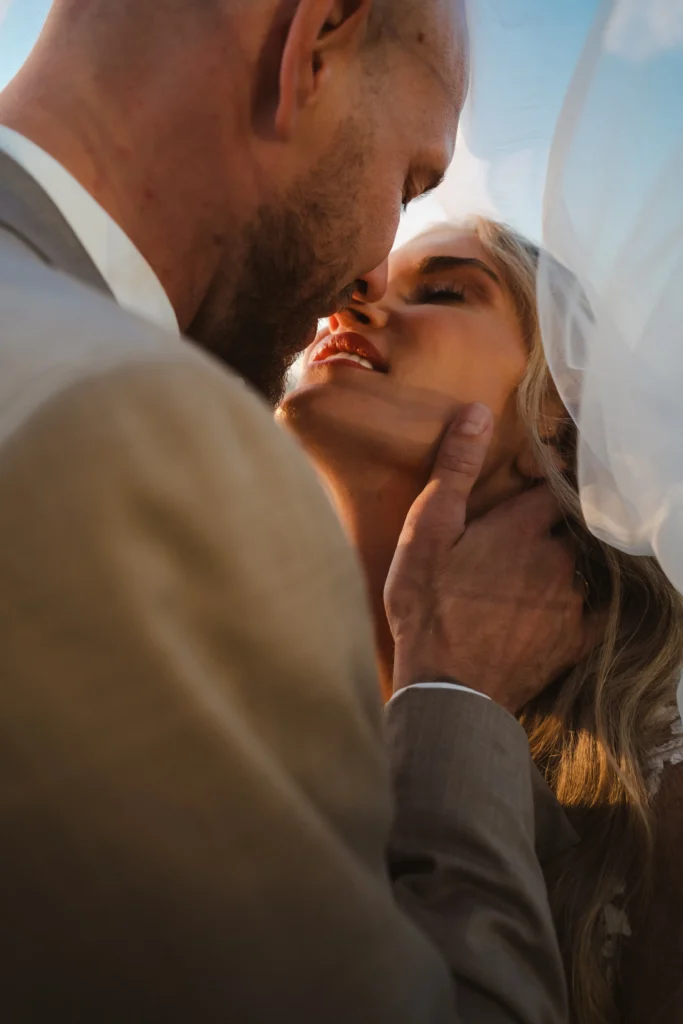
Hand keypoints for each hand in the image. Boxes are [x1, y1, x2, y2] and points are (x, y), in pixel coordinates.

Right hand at [385, 404, 603, 712]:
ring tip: (523, 583)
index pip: (553, 488)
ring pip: (576, 569)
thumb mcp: (426, 532)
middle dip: (545, 532)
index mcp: (522, 526)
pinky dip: (581, 606)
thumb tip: (478, 411)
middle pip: (565, 530)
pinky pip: (594, 610)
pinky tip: (558, 610)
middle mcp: (557, 557)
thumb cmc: (428, 606)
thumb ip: (456, 470)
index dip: (541, 486)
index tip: (523, 493)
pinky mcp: (575, 639)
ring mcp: (571, 600)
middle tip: (512, 546)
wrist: (448, 688)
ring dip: (557, 569)